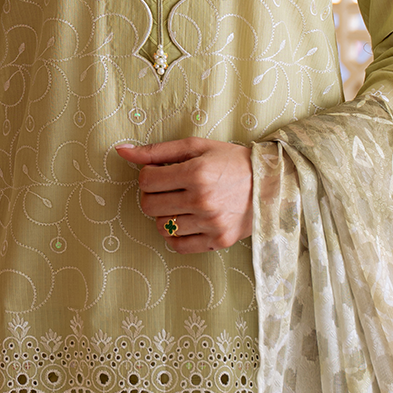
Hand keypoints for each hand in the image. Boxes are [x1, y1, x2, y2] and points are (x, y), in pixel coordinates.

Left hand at [116, 136, 252, 252]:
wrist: (271, 184)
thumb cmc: (231, 161)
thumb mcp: (197, 146)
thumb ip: (157, 150)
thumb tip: (121, 150)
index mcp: (197, 173)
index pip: (146, 180)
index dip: (149, 175)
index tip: (162, 173)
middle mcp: (203, 201)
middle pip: (149, 206)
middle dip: (153, 195)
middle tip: (169, 189)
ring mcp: (211, 224)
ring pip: (161, 227)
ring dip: (165, 215)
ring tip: (180, 204)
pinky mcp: (218, 241)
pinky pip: (177, 246)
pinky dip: (176, 235)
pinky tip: (187, 221)